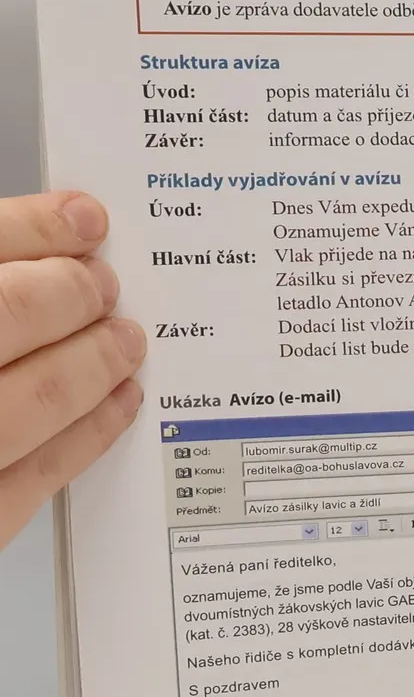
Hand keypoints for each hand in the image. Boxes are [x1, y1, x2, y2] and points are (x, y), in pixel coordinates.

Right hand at [0, 192, 144, 550]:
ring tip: (120, 339)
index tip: (77, 219)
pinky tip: (113, 405)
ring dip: (90, 362)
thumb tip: (21, 252)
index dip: (30, 228)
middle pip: (2, 315)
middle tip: (100, 281)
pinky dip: (86, 434)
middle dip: (66, 292)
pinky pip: (32, 477)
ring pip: (30, 400)